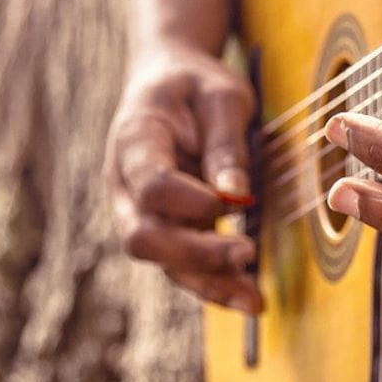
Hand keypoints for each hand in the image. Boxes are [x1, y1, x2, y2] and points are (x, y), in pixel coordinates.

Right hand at [105, 41, 260, 310]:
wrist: (167, 80)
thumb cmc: (196, 84)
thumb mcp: (221, 96)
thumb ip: (226, 145)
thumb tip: (237, 198)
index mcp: (135, 140)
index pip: (149, 184)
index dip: (187, 200)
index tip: (231, 203)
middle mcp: (126, 185)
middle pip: (144, 236)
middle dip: (195, 254)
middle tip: (247, 254)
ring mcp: (139, 212)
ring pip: (163, 262)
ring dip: (208, 283)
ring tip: (255, 302)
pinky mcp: (165, 229)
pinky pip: (182, 266)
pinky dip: (214, 282)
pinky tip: (249, 297)